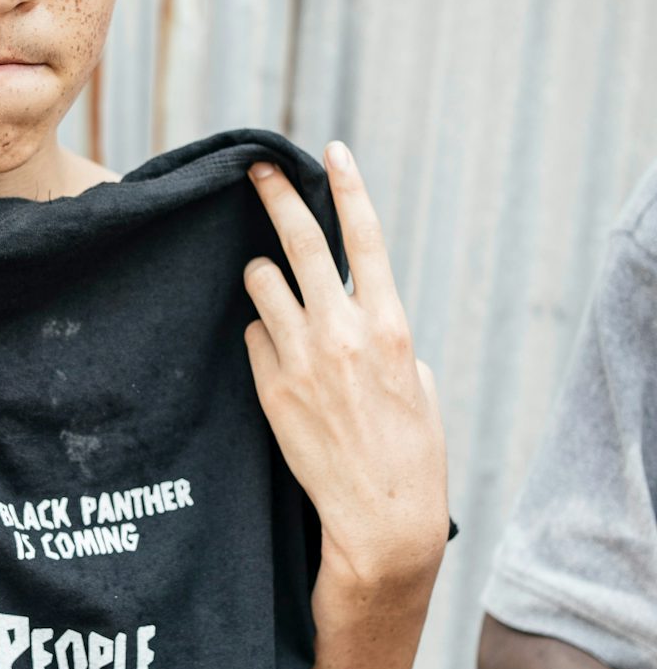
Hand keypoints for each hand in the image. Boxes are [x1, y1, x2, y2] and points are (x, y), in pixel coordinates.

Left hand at [242, 141, 449, 585]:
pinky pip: (253, 336)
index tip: (329, 150)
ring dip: (263, 280)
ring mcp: (301, 359)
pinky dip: (262, 336)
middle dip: (273, 197)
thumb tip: (355, 313)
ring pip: (261, 284)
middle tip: (253, 168)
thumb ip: (384, 336)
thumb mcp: (415, 383)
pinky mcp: (269, 388)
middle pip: (299, 243)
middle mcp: (342, 331)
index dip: (347, 187)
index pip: (366, 237)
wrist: (380, 518)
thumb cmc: (410, 452)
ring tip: (272, 293)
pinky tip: (279, 362)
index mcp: (390, 324)